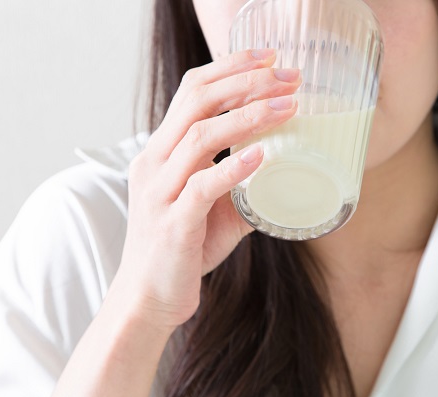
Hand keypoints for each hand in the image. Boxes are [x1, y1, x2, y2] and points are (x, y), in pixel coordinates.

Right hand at [108, 48, 299, 329]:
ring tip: (288, 107)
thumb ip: (242, 185)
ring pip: (200, 137)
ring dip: (248, 116)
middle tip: (288, 75)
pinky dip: (233, 168)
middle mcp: (155, 163)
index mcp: (162, 152)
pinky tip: (263, 156)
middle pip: (196, 101)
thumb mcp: (214, 209)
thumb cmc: (182, 250)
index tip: (270, 58)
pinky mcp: (172, 223)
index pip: (192, 92)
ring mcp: (160, 192)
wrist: (149, 298)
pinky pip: (202, 187)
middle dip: (246, 81)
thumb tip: (287, 171)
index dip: (230, 68)